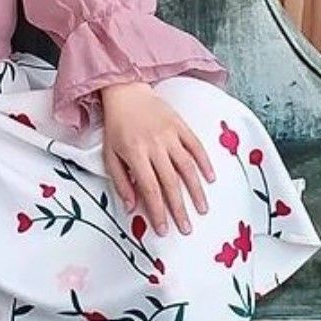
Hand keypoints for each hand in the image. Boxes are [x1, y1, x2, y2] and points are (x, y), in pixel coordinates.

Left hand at [100, 80, 214, 236]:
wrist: (126, 91)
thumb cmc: (117, 126)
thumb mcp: (110, 154)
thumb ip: (121, 181)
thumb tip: (131, 208)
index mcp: (134, 153)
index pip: (149, 188)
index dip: (157, 211)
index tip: (164, 229)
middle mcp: (154, 145)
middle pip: (170, 182)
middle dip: (179, 208)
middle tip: (186, 228)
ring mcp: (169, 134)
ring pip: (186, 166)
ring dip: (196, 190)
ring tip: (202, 209)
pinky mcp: (180, 124)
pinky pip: (196, 145)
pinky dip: (205, 162)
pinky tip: (210, 178)